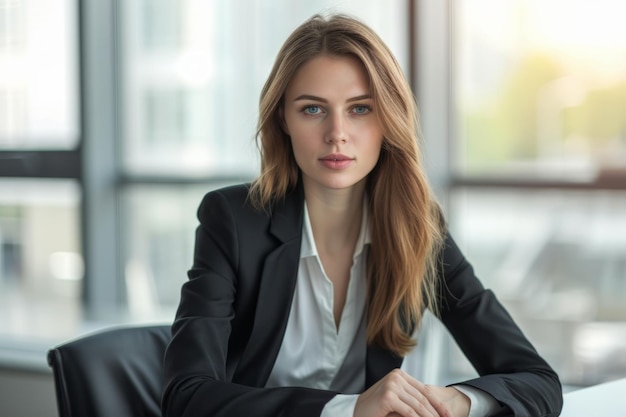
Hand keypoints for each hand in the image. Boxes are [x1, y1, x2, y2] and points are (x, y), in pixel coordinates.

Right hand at [353, 369, 469, 416]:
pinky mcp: (388, 396)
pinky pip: (409, 412)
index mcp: (399, 375)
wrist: (355, 411)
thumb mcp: (396, 399)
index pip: (424, 390)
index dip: (438, 404)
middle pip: (423, 398)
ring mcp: (392, 385)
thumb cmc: (375, 408)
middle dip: (437, 412)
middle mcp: (396, 377)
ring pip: (418, 406)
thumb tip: (433, 408)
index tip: (448, 415)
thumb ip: (410, 398)